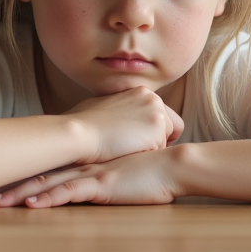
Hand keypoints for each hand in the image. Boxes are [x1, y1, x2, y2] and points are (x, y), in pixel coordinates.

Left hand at [0, 147, 182, 207]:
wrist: (172, 167)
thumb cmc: (146, 173)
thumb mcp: (112, 175)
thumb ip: (93, 177)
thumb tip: (76, 186)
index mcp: (77, 164)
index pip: (38, 169)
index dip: (11, 176)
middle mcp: (77, 166)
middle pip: (32, 175)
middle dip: (2, 185)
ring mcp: (88, 174)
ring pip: (44, 183)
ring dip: (16, 194)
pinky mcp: (101, 184)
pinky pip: (70, 191)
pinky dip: (48, 197)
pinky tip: (30, 203)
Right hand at [64, 86, 183, 163]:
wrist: (79, 133)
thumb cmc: (82, 123)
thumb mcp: (104, 105)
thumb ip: (120, 107)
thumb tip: (118, 116)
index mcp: (141, 92)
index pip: (161, 114)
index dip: (154, 130)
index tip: (142, 141)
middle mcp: (153, 99)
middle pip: (171, 126)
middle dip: (160, 140)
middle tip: (141, 152)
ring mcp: (157, 114)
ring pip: (166, 141)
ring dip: (152, 150)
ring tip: (131, 155)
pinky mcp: (158, 132)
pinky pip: (160, 152)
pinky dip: (148, 159)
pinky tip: (131, 158)